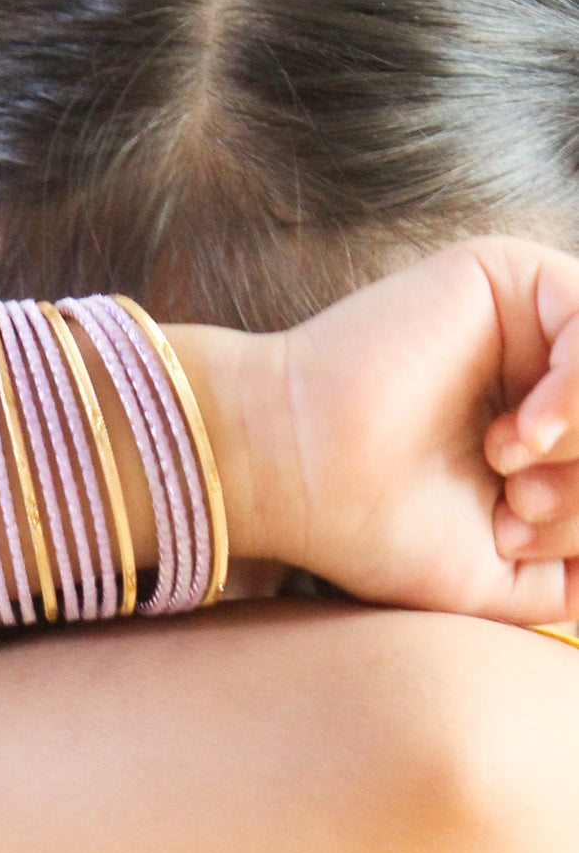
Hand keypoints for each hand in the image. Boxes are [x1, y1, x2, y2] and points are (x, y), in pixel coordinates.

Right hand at [267, 236, 578, 621]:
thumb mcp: (525, 574)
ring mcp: (533, 321)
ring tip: (511, 475)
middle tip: (519, 513)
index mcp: (553, 435)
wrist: (298, 484)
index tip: (520, 538)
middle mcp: (549, 370)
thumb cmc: (386, 534)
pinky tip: (519, 434)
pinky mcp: (510, 277)